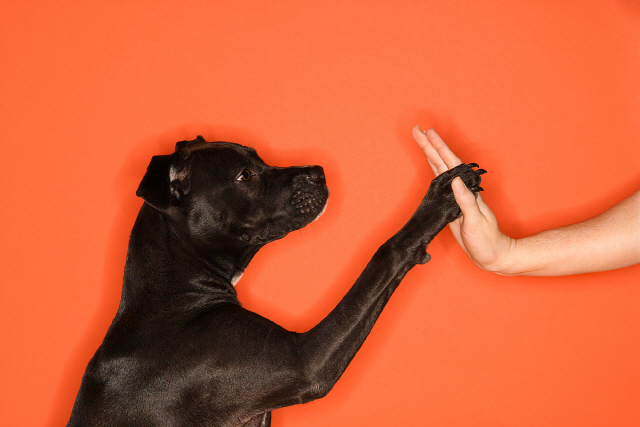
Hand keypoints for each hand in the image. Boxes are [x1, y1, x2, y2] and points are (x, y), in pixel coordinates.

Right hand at [412, 126, 514, 272]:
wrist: (492, 254)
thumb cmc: (487, 240)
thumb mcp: (476, 222)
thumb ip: (466, 201)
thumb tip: (455, 181)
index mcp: (467, 190)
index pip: (450, 164)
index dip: (439, 148)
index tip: (428, 133)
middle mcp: (460, 189)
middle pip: (442, 161)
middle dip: (429, 145)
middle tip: (417, 129)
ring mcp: (455, 196)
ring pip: (439, 168)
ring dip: (430, 153)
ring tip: (420, 139)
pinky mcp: (450, 204)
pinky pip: (438, 181)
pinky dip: (432, 168)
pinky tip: (429, 163)